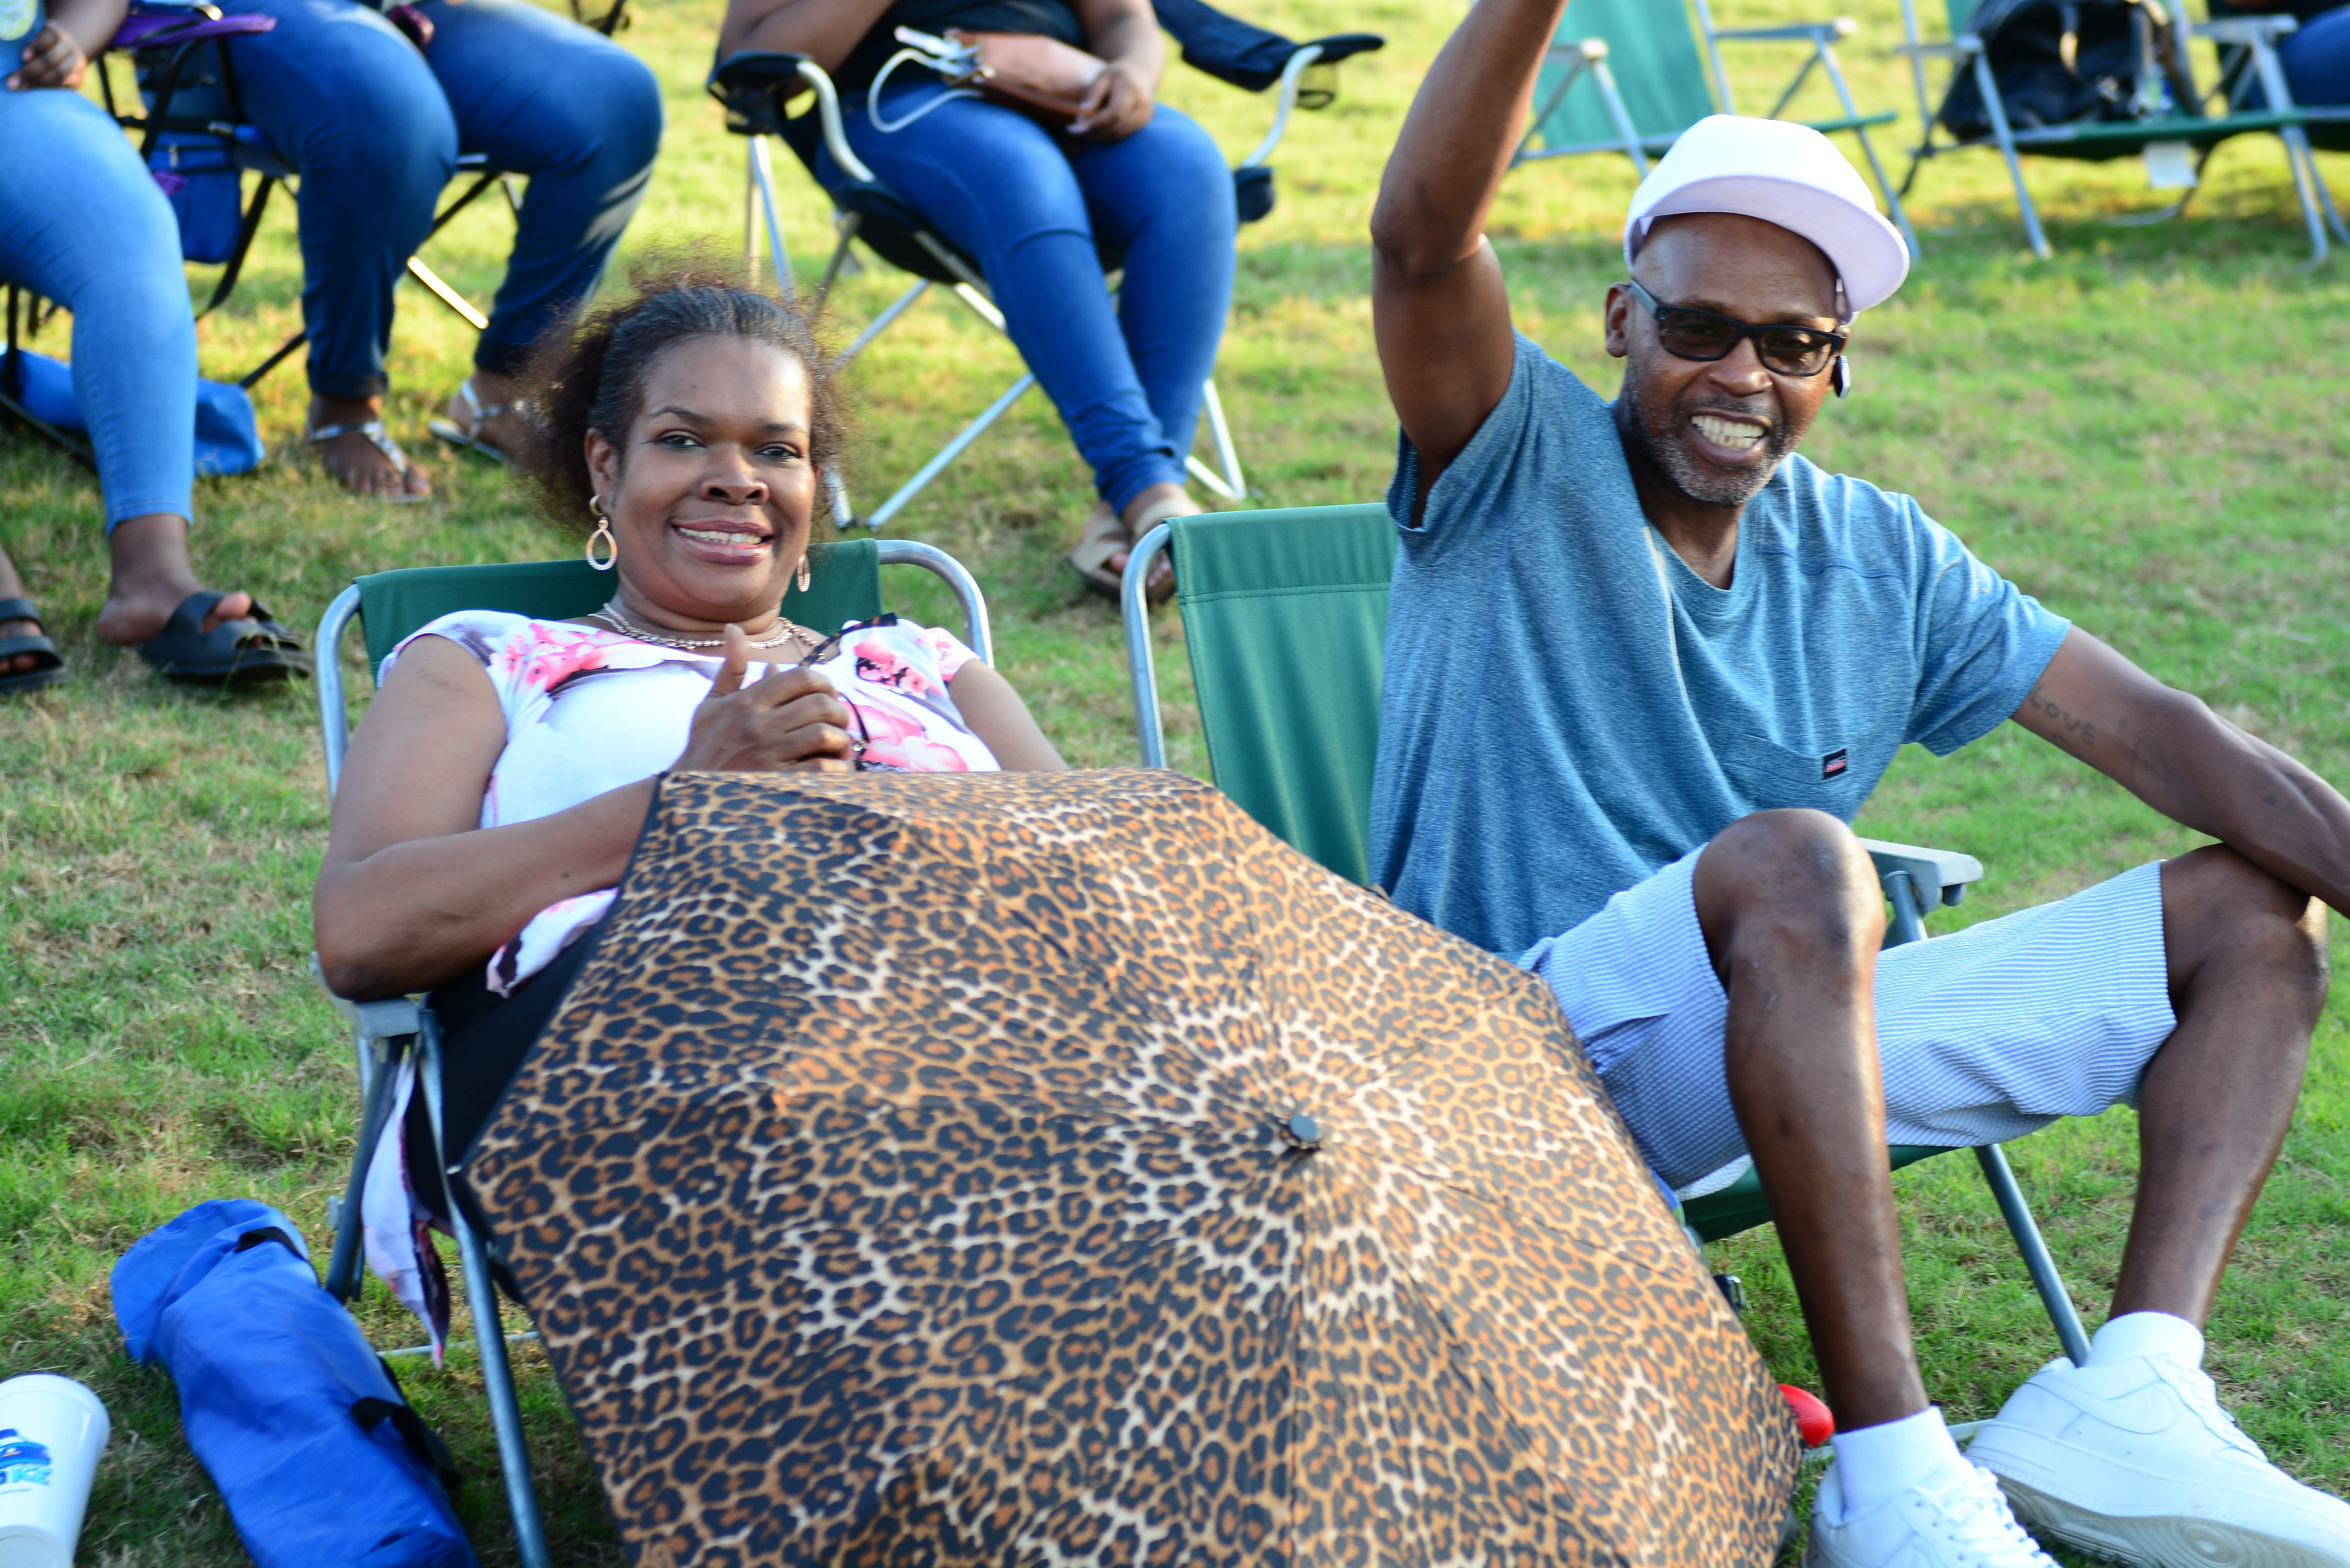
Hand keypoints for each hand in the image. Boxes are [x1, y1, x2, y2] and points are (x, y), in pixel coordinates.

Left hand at [7, 22, 92, 88]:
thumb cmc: (39, 47)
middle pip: (52, 58)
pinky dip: (49, 88)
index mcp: (57, 32)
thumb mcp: (35, 39)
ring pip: (60, 74)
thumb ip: (29, 45)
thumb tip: (17, 61)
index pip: (50, 37)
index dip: (36, 47)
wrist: (63, 54)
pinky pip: (65, 85)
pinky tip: (36, 91)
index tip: (22, 57)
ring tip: (23, 87)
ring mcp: (77, 63)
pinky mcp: (79, 79)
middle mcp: (70, 47)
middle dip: (31, 71)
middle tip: (12, 82)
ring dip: (39, 82)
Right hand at [673, 625, 859, 773]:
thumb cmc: (706, 747)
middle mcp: (757, 725)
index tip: (826, 695)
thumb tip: (735, 629)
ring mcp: (767, 755)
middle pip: (819, 704)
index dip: (824, 683)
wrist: (690, 795)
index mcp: (746, 702)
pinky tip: (832, 768)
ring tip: (838, 745)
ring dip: (840, 739)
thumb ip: (731, 668)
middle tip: (839, 721)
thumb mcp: (712, 704)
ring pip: (824, 734)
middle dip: (839, 711)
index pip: (801, 677)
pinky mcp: (776, 784)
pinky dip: (836, 767)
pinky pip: (821, 769)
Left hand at [1069, 58, 1152, 141]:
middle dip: (1094, 132)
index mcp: (1132, 90)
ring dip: (1099, 137)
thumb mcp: (1103, 77)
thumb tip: (1082, 116)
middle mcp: (1142, 105)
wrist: (1141, 72)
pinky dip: (1107, 136)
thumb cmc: (1118, 74)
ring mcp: (1145, 116)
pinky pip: (1123, 135)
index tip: (1075, 127)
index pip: (1114, 114)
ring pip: (1119, 134)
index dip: (1094, 123)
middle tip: (1074, 132)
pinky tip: (1094, 132)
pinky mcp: (1143, 123)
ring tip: (1081, 132)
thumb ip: (1093, 94)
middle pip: (1117, 127)